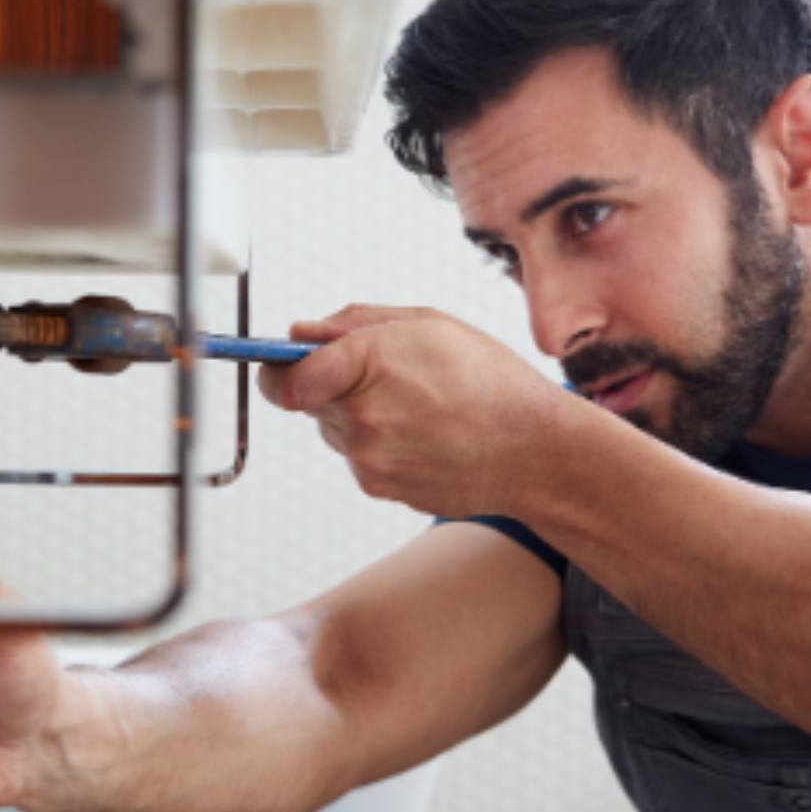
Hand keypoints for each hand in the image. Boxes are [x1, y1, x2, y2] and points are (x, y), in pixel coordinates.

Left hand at [256, 305, 570, 518]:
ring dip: (358, 414)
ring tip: (417, 406)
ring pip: (334, 429)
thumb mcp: (429, 325)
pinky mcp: (379, 487)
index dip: (275, 368)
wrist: (535, 452)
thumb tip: (301, 333)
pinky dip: (380, 444)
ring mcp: (368, 460)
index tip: (278, 363)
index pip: (283, 377)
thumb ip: (355, 323)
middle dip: (332, 383)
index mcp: (370, 364)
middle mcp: (361, 418)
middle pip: (307, 399)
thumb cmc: (492, 382)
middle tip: (386, 375)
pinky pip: (359, 456)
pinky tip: (424, 434)